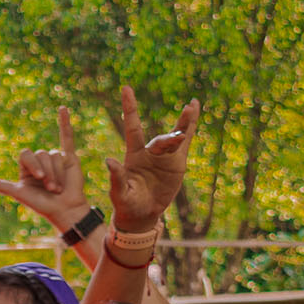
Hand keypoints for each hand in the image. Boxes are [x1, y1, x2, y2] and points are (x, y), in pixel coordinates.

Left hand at [0, 106, 90, 232]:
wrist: (64, 210)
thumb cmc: (41, 204)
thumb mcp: (20, 194)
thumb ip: (2, 186)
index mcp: (26, 167)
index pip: (26, 154)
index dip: (33, 165)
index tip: (39, 178)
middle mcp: (40, 161)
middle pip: (41, 155)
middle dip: (47, 172)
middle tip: (51, 188)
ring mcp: (54, 158)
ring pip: (54, 155)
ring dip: (58, 172)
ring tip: (59, 188)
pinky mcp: (69, 157)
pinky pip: (67, 137)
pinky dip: (65, 122)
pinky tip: (62, 109)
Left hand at [104, 86, 199, 234]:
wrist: (142, 214)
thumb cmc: (126, 204)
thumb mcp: (119, 193)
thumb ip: (116, 177)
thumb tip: (108, 160)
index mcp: (133, 155)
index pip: (132, 127)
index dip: (129, 108)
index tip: (126, 88)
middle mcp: (149, 151)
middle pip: (159, 139)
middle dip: (167, 139)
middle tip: (175, 138)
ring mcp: (165, 156)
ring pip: (175, 135)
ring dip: (183, 123)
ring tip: (190, 107)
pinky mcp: (178, 162)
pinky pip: (186, 140)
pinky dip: (191, 124)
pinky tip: (195, 106)